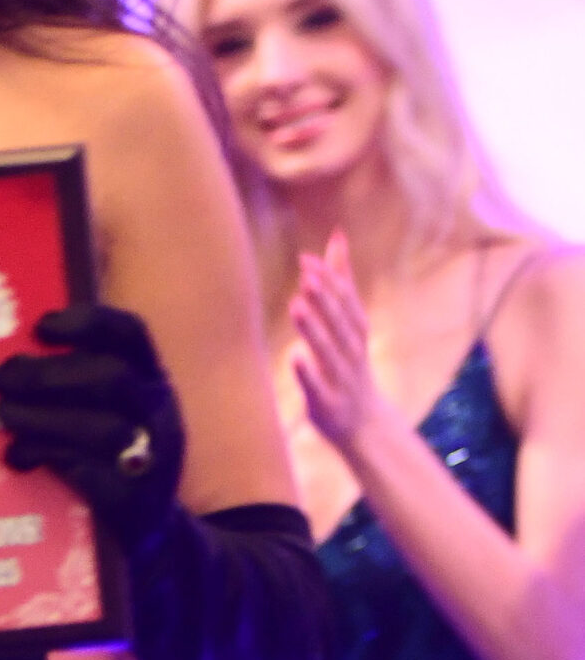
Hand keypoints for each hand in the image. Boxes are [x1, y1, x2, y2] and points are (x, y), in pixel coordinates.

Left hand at [0, 303, 185, 553]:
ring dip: (40, 417)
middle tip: (1, 377)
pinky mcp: (131, 500)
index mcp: (152, 381)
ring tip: (2, 413)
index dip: (87, 322)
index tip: (41, 327)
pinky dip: (46, 458)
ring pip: (99, 428)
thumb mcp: (113, 413)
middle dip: (49, 374)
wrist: (154, 534)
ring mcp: (150, 458)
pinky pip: (87, 473)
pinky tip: (18, 456)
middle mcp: (159, 414)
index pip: (131, 335)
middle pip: (111, 378)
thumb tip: (10, 358)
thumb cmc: (115, 459)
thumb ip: (77, 383)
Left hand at [291, 231, 380, 452]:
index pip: (346, 302)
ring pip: (329, 352)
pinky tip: (294, 357)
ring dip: (315, 329)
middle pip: (340, 323)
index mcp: (356, 332)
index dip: (329, 281)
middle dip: (325, 299)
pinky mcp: (329, 404)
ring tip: (296, 305)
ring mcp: (342, 379)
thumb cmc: (350, 364)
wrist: (366, 425)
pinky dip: (308, 373)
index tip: (307, 260)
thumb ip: (342, 281)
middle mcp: (353, 352)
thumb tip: (337, 235)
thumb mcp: (349, 322)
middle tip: (306, 275)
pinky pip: (318, 387)